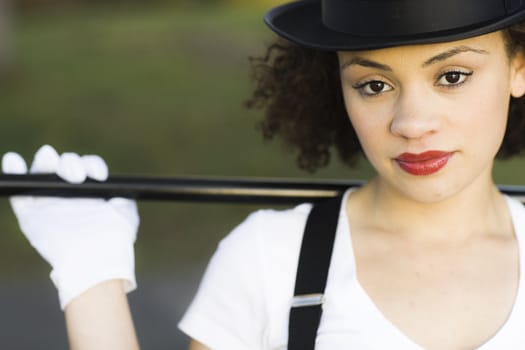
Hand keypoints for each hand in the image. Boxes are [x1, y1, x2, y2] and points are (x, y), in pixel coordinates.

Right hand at [2, 145, 138, 308]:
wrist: (96, 260)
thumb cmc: (115, 240)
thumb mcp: (125, 214)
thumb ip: (122, 196)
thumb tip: (121, 184)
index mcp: (91, 194)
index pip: (86, 168)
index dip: (91, 165)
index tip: (98, 175)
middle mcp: (70, 196)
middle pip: (62, 167)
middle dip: (68, 162)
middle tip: (76, 174)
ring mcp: (50, 205)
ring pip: (42, 175)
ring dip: (44, 162)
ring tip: (48, 157)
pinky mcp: (31, 217)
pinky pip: (19, 194)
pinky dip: (14, 173)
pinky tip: (13, 159)